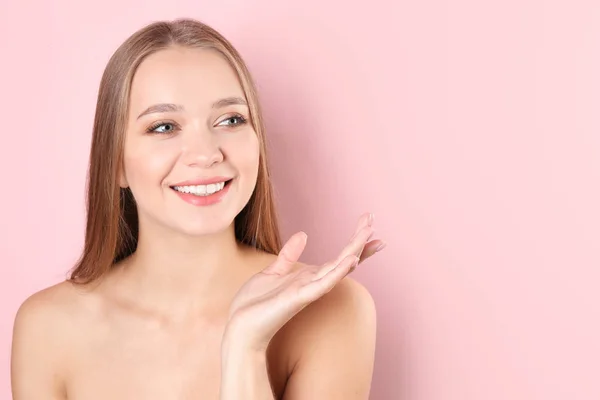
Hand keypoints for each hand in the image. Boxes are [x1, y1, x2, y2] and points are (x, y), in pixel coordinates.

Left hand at [224, 212, 386, 351]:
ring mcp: (309, 290)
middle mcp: (314, 282)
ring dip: (354, 250)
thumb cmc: (255, 305)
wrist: (241, 328)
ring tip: (368, 233)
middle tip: (371, 216)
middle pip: (344, 257)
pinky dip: (339, 272)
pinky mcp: (299, 298)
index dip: (356, 242)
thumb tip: (303, 235)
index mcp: (309, 276)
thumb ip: (289, 255)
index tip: (370, 224)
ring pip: (338, 267)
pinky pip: (323, 284)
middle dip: (358, 238)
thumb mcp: (272, 272)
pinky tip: (352, 260)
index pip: (339, 257)